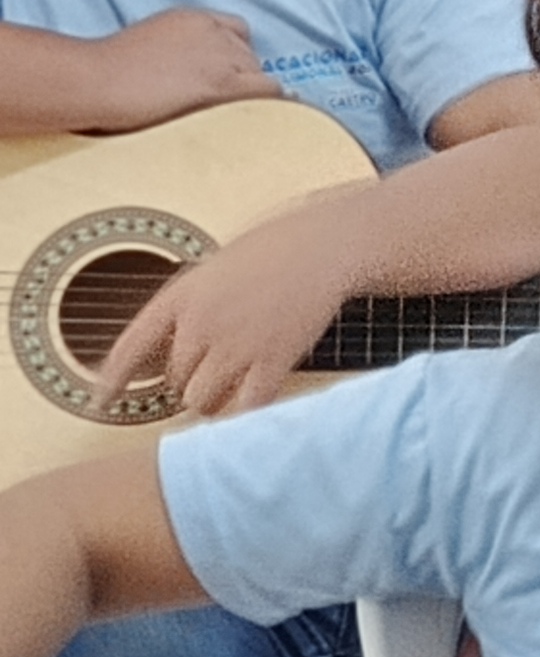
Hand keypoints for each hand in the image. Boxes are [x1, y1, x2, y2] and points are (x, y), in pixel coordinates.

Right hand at [74, 11, 281, 133]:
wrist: (94, 81)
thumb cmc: (104, 74)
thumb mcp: (147, 46)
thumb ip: (176, 53)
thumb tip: (187, 79)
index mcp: (192, 19)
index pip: (238, 32)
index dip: (237, 57)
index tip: (228, 78)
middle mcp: (214, 32)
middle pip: (251, 59)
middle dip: (242, 82)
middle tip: (221, 108)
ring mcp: (222, 56)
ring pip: (260, 77)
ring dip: (251, 98)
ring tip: (230, 120)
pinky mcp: (224, 83)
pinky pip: (268, 93)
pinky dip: (268, 106)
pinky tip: (259, 123)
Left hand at [98, 213, 358, 419]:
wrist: (323, 246)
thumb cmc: (273, 252)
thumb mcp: (215, 270)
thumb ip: (190, 309)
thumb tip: (179, 356)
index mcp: (181, 297)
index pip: (130, 347)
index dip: (111, 380)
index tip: (100, 401)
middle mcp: (201, 324)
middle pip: (175, 379)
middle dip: (190, 380)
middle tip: (215, 369)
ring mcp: (237, 344)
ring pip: (202, 400)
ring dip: (215, 399)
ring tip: (234, 384)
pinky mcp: (274, 360)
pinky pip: (246, 405)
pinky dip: (245, 410)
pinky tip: (254, 398)